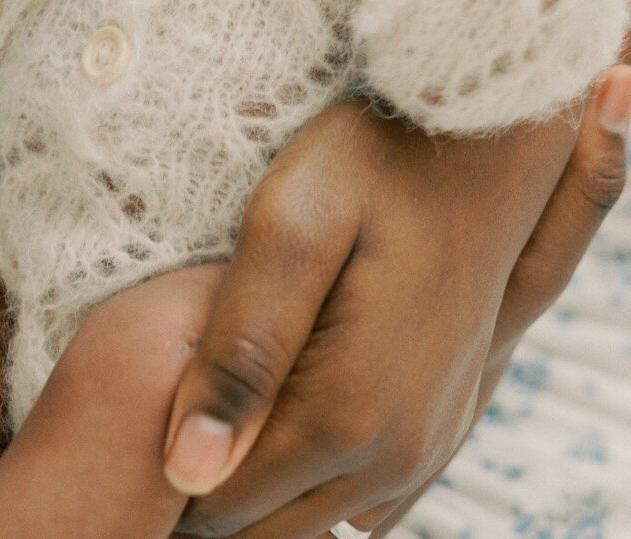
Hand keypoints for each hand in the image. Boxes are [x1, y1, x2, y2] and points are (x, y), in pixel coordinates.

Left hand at [164, 67, 630, 538]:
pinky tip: (285, 412)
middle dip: (209, 487)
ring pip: (316, 522)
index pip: (218, 505)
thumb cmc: (380, 155)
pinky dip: (318, 483)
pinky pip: (368, 505)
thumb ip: (241, 344)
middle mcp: (396, 453)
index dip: (166, 470)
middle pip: (265, 530)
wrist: (491, 131)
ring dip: (262, 486)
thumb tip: (186, 467)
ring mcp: (429, 445)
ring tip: (225, 401)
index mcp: (348, 412)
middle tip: (177, 402)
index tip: (140, 409)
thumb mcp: (290, 222)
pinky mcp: (447, 424)